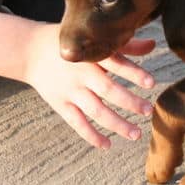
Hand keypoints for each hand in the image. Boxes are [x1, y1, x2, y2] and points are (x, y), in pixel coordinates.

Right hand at [24, 23, 155, 148]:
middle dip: (129, 102)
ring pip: (95, 110)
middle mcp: (81, 72)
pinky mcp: (60, 103)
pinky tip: (107, 145)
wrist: (30, 51)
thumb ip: (123, 45)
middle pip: (108, 89)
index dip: (133, 72)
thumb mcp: (93, 39)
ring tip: (136, 134)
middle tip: (148, 111)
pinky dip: (91, 135)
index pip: (116, 63)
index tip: (151, 83)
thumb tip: (153, 44)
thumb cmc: (70, 43)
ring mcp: (70, 90)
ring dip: (116, 123)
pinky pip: (77, 123)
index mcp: (92, 54)